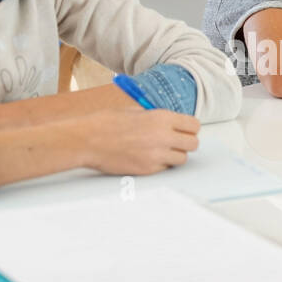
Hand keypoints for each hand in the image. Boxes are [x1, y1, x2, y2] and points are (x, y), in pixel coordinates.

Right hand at [76, 109, 200, 174]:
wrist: (87, 140)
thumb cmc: (106, 123)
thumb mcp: (135, 111)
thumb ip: (156, 117)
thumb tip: (171, 123)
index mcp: (161, 118)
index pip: (194, 125)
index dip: (190, 128)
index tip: (184, 129)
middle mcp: (163, 137)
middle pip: (193, 144)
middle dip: (186, 142)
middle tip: (176, 142)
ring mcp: (156, 155)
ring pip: (182, 159)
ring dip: (175, 155)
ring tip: (161, 150)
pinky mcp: (147, 170)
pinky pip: (165, 168)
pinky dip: (161, 164)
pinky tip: (148, 157)